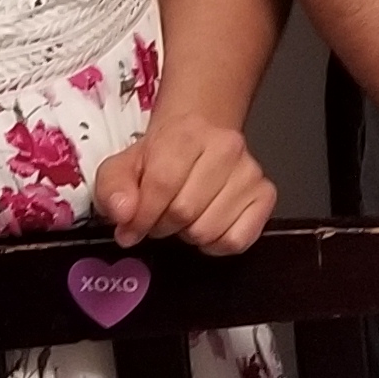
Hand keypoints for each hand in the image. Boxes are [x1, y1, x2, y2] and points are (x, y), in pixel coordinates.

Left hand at [95, 114, 276, 253]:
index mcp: (188, 133)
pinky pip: (237, 240)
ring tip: (184, 217)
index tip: (131, 228)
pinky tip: (207, 224)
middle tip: (159, 217)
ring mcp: (251, 172)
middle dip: (164, 225)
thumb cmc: (160, 158)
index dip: (140, 217)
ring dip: (189, 234)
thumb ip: (112, 189)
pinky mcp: (266, 195)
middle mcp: (227, 147)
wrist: (197, 141)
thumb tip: (124, 213)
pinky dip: (216, 243)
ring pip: (210, 230)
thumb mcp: (121, 167)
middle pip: (185, 212)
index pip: (161, 186)